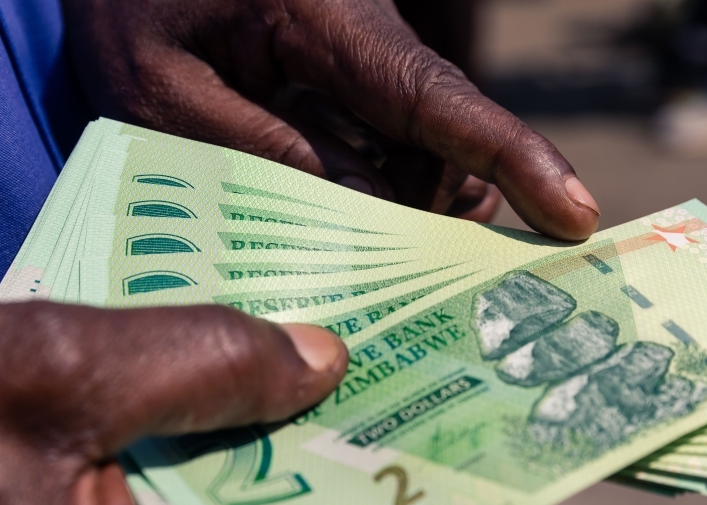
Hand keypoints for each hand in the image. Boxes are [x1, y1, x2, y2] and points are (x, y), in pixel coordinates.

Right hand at [0, 300, 346, 504]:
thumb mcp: (52, 369)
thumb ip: (201, 361)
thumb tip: (325, 361)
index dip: (339, 463)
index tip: (395, 397)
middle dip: (281, 429)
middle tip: (344, 345)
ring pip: (188, 499)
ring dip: (220, 419)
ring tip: (279, 341)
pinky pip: (137, 493)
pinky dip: (163, 429)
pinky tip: (185, 366)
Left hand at [63, 0, 599, 237]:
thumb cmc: (128, 8)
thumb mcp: (162, 92)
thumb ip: (257, 150)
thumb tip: (363, 207)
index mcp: (319, 20)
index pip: (435, 97)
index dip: (515, 157)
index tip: (577, 216)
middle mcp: (359, 27)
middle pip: (438, 130)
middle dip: (441, 204)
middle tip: (434, 276)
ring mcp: (358, 43)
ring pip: (416, 137)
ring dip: (403, 197)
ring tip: (363, 246)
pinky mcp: (346, 61)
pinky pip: (385, 129)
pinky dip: (376, 178)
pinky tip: (346, 210)